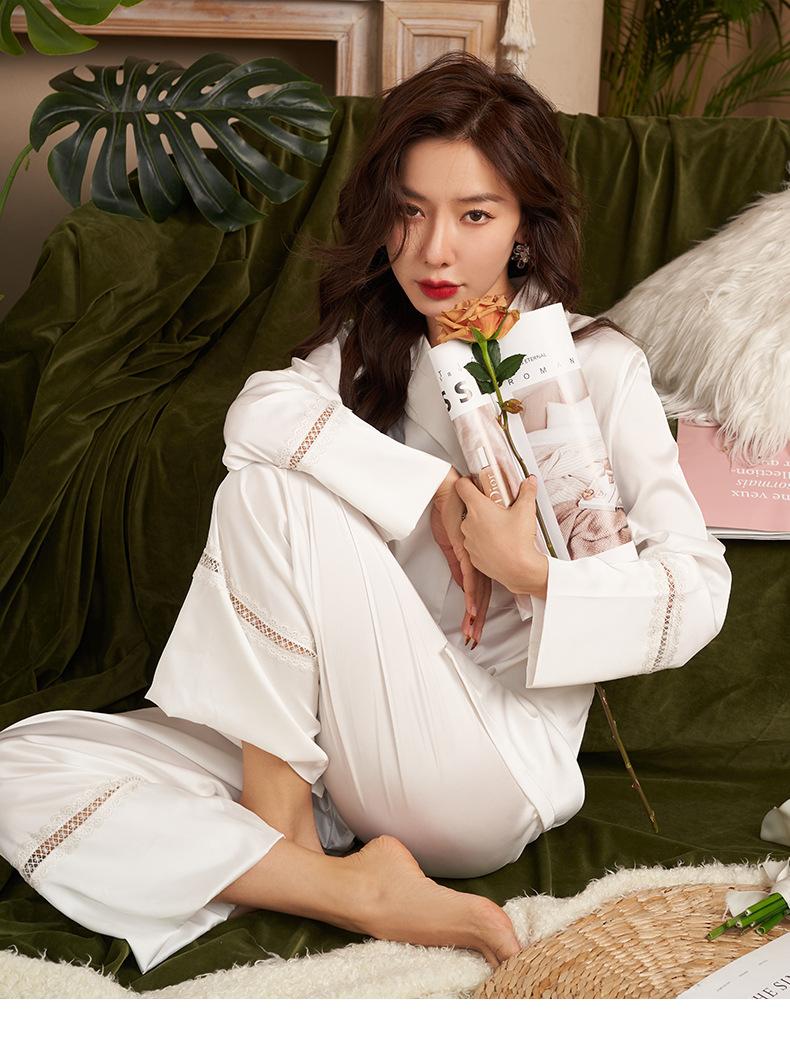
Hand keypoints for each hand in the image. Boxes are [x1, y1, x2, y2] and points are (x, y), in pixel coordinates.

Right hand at [430, 467, 491, 645]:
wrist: (450, 492)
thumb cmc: (452, 511)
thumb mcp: (453, 542)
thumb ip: (458, 562)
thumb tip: (462, 582)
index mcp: (478, 557)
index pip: (483, 587)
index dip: (483, 606)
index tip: (481, 624)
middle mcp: (478, 559)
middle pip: (483, 593)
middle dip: (480, 618)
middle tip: (478, 638)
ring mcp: (473, 556)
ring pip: (478, 590)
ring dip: (477, 612)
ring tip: (474, 632)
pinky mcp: (464, 551)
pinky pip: (469, 577)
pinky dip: (471, 595)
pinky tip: (473, 610)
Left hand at [454, 474, 546, 596]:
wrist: (519, 570)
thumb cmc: (518, 541)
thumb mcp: (526, 511)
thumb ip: (527, 492)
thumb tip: (530, 482)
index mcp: (477, 508)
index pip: (462, 486)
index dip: (468, 482)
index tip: (474, 483)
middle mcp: (468, 523)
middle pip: (469, 507)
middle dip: (481, 507)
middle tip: (497, 509)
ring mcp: (468, 541)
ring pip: (471, 527)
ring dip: (481, 525)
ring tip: (499, 528)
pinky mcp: (472, 555)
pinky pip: (475, 543)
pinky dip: (483, 542)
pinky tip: (497, 543)